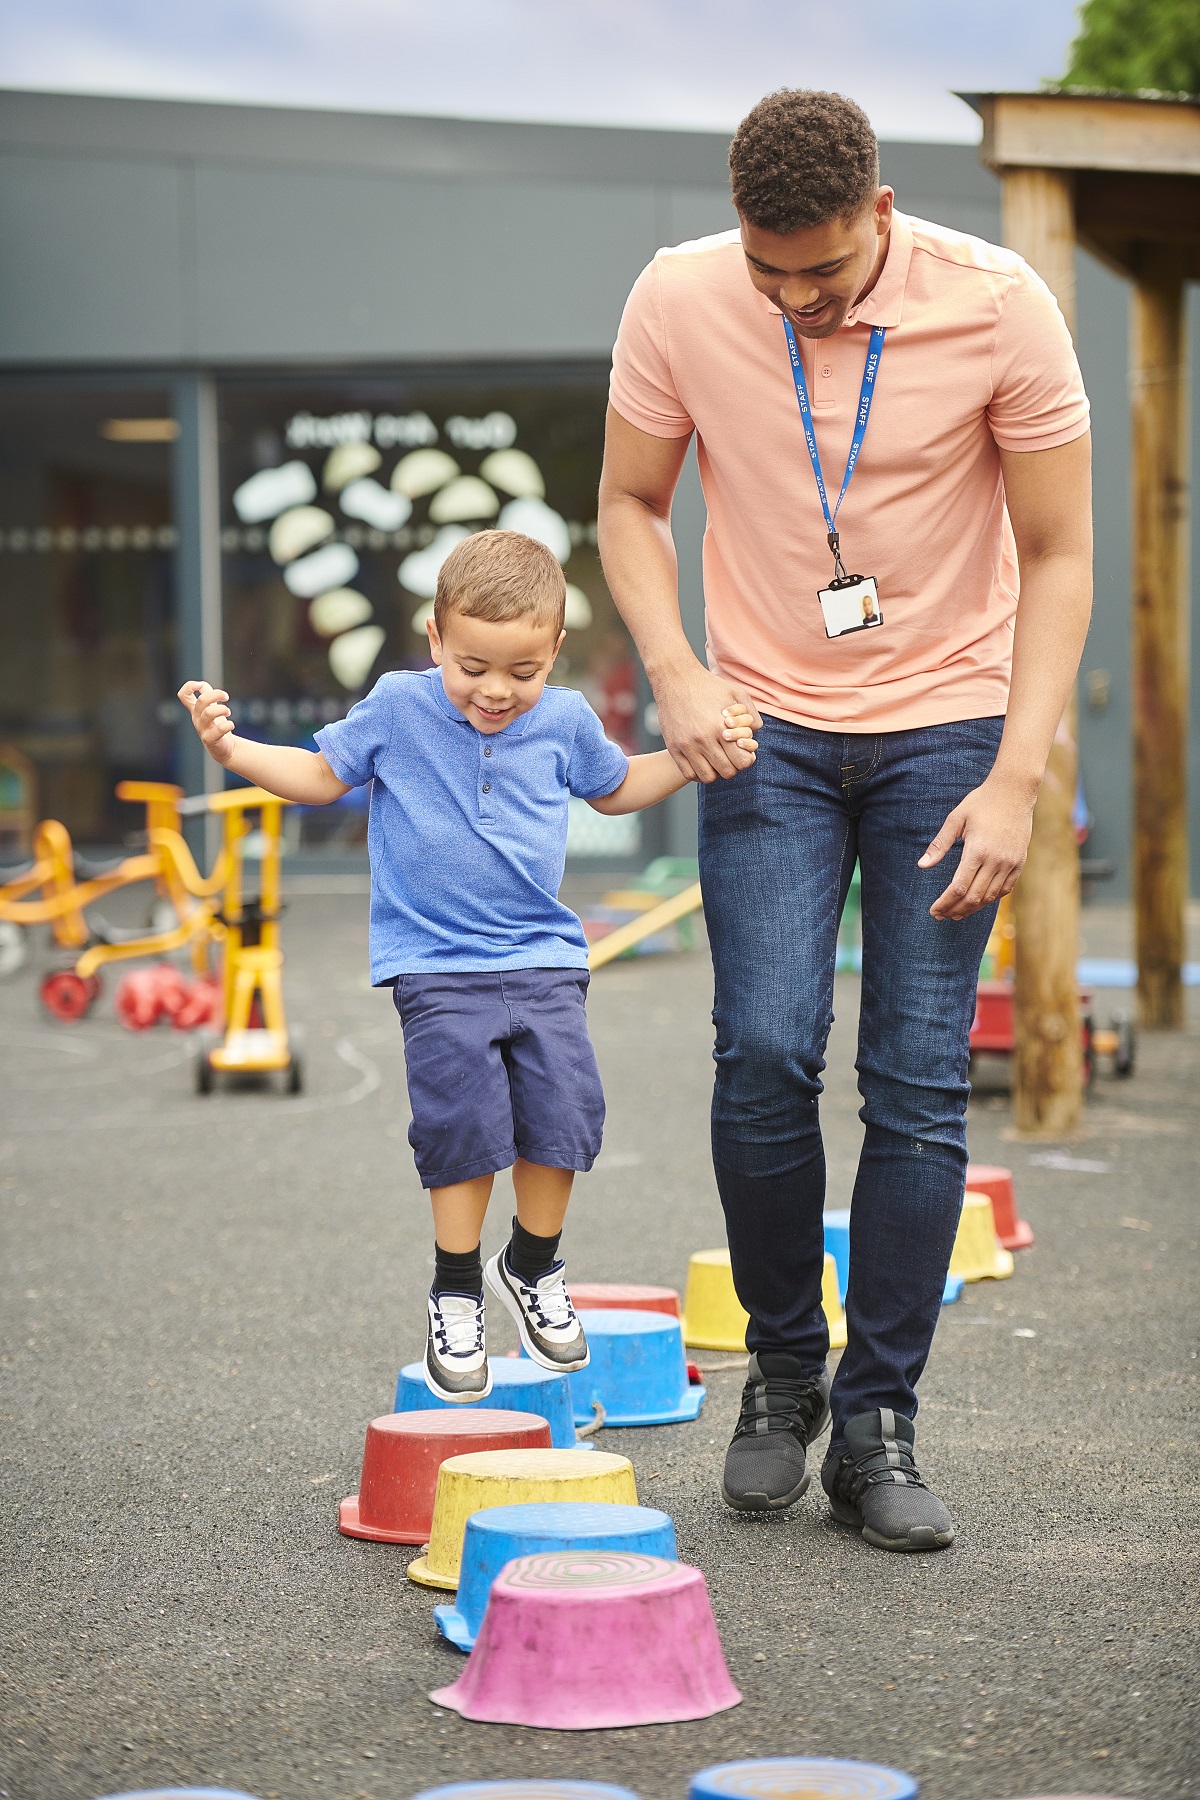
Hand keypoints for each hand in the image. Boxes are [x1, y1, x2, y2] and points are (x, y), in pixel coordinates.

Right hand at [178, 680, 236, 766]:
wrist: (225, 748)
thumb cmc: (216, 726)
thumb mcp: (211, 708)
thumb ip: (207, 695)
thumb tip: (202, 684)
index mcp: (195, 709)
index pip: (183, 695)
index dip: (189, 686)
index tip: (201, 685)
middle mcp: (196, 718)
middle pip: (201, 701)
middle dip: (216, 695)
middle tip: (226, 697)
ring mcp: (202, 729)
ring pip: (209, 713)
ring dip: (222, 709)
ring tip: (228, 712)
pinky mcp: (210, 739)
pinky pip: (218, 729)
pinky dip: (228, 725)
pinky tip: (231, 725)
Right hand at [655, 661, 762, 781]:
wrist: (675, 678)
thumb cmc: (708, 685)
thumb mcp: (736, 693)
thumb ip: (751, 715)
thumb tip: (756, 733)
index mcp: (721, 727)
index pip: (741, 761)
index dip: (746, 760)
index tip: (742, 753)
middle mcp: (703, 739)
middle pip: (726, 772)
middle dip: (732, 766)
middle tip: (729, 757)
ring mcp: (686, 745)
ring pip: (707, 777)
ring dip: (715, 772)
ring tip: (715, 760)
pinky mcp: (673, 747)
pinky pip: (688, 773)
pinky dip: (698, 773)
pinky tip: (701, 761)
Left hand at [919, 772, 1035, 920]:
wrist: (1015, 791)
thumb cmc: (981, 802)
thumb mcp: (955, 819)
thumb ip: (939, 844)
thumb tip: (922, 865)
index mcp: (978, 850)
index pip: (959, 888)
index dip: (945, 903)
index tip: (934, 910)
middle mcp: (996, 860)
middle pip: (974, 897)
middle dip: (955, 910)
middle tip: (941, 915)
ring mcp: (1010, 863)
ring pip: (990, 896)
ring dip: (972, 909)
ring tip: (956, 913)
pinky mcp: (1019, 862)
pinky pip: (1005, 889)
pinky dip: (990, 899)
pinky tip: (978, 902)